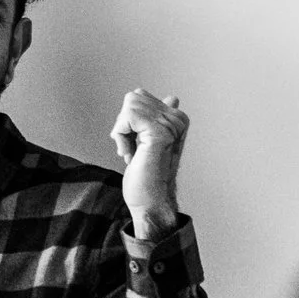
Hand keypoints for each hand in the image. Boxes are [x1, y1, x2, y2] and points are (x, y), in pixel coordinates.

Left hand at [109, 89, 188, 238]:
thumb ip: (157, 118)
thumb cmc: (147, 176)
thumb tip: (172, 98)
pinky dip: (121, 135)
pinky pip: (128, 116)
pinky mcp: (160, 131)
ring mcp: (170, 124)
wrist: (149, 201)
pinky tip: (130, 154)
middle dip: (124, 125)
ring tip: (134, 153)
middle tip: (134, 150)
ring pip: (130, 104)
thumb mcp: (148, 140)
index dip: (128, 122)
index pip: (139, 96)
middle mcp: (177, 118)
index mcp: (177, 118)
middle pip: (133, 98)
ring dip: (122, 132)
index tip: (136, 145)